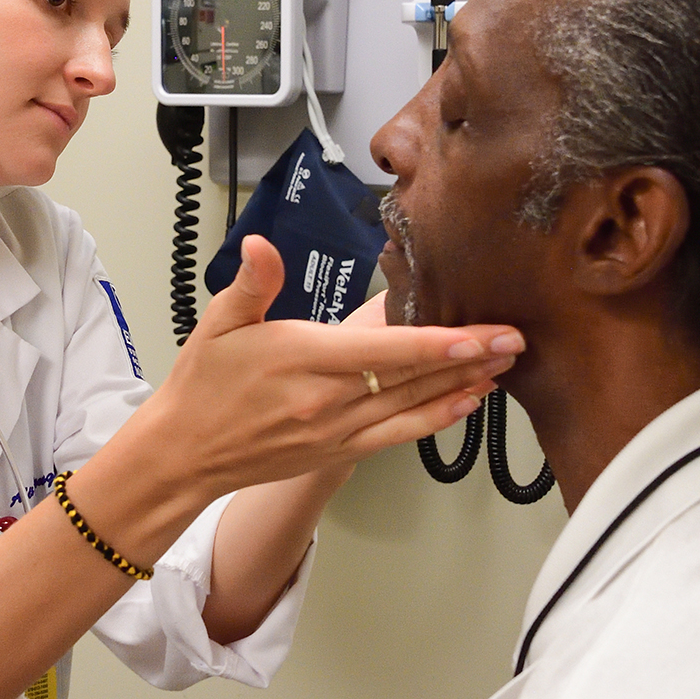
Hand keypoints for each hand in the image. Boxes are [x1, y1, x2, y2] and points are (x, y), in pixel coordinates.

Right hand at [148, 235, 521, 499]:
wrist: (183, 452)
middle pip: (412, 378)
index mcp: (301, 360)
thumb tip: (262, 245)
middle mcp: (325, 401)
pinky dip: (435, 421)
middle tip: (516, 340)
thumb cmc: (202, 386)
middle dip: (470, 358)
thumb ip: (253, 282)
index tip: (481, 333)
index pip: (383, 351)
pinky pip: (396, 436)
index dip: (438, 343)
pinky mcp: (337, 452)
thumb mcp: (219, 322)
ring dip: (462, 387)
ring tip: (504, 367)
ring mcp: (335, 431)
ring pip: (412, 408)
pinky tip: (464, 406)